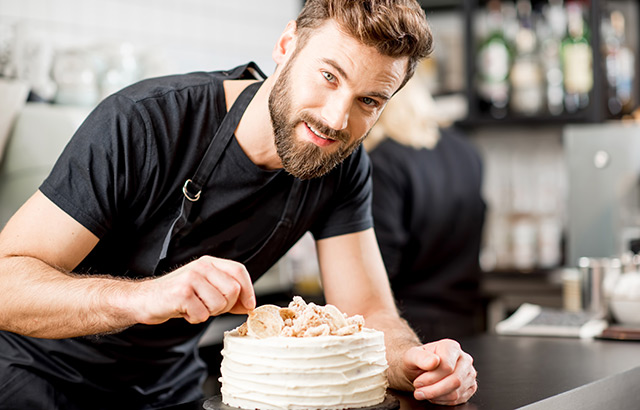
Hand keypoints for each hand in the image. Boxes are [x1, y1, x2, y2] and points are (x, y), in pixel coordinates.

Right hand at [135, 256, 255, 324]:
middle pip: (233, 290)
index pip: (239, 271)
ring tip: (193, 307)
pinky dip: (194, 319)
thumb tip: (249, 306)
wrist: (144, 300)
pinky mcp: (182, 293)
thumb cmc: (175, 296)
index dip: (248, 290)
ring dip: (208, 313)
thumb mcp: (205, 290)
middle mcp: (201, 266)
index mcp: (209, 263)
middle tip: (207, 307)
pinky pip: (202, 314)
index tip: (249, 306)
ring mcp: (191, 278)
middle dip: (225, 306)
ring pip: (219, 304)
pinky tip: (183, 311)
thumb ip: (227, 295)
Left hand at [402, 339, 476, 405]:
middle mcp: (464, 359)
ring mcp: (469, 373)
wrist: (421, 368)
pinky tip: (433, 395)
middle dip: (433, 390)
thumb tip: (434, 361)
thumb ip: (420, 357)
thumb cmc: (418, 361)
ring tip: (424, 392)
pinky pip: (458, 400)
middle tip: (419, 392)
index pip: (447, 366)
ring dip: (436, 396)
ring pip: (456, 392)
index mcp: (451, 347)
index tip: (417, 382)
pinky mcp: (471, 387)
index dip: (430, 378)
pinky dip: (442, 401)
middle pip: (454, 381)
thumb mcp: (412, 356)